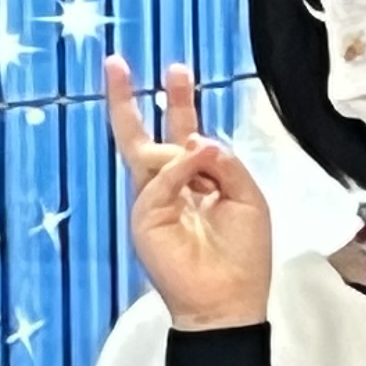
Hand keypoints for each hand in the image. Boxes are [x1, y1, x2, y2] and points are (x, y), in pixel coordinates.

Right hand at [103, 55, 273, 330]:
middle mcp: (171, 189)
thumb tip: (198, 139)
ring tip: (189, 118)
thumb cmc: (244, 257)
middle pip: (144, 137)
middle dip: (129, 99)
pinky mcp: (144, 218)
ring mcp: (153, 202)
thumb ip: (226, 164)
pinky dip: (180, 167)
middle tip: (117, 62)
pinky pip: (159, 179)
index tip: (176, 72)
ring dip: (172, 130)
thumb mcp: (248, 198)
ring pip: (144, 152)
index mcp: (198, 181)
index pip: (183, 135)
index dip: (181, 103)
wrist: (228, 302)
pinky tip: (199, 158)